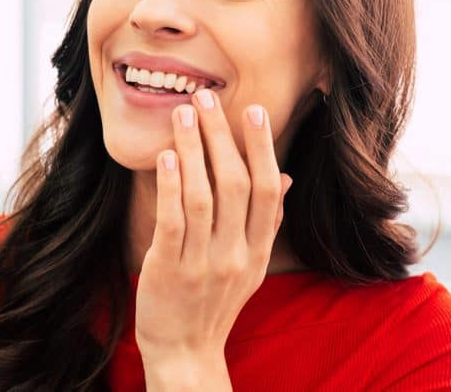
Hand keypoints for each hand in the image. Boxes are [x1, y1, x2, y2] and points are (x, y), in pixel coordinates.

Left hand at [136, 90, 291, 388]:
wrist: (186, 352)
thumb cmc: (214, 300)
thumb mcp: (249, 265)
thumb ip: (265, 221)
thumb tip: (283, 176)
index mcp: (257, 250)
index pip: (266, 191)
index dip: (261, 148)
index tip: (252, 110)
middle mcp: (236, 255)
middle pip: (236, 185)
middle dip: (222, 137)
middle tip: (207, 98)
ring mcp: (203, 264)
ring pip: (203, 197)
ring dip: (194, 150)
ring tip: (182, 114)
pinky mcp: (169, 270)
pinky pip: (173, 222)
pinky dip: (171, 187)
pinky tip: (166, 156)